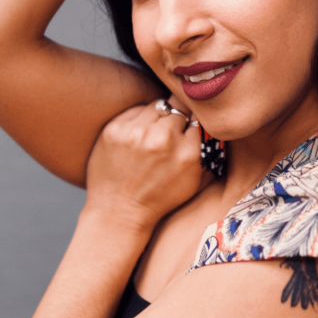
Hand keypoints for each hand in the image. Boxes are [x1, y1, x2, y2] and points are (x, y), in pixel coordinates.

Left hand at [84, 96, 208, 231]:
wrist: (119, 212)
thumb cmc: (158, 198)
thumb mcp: (193, 180)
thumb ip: (202, 148)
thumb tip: (203, 120)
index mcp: (187, 152)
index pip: (196, 118)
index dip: (191, 123)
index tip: (185, 129)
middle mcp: (163, 139)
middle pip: (177, 108)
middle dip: (175, 119)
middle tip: (168, 132)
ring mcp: (136, 132)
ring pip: (157, 105)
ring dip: (157, 116)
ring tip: (151, 135)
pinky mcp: (114, 129)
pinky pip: (135, 110)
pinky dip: (139, 119)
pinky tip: (136, 137)